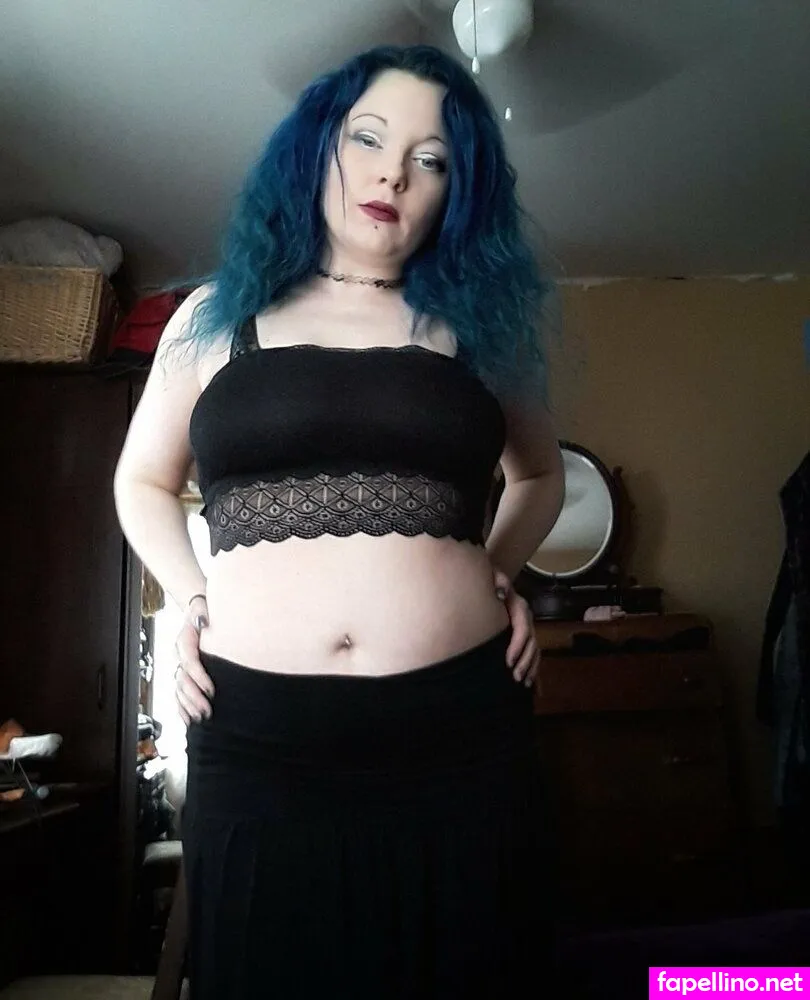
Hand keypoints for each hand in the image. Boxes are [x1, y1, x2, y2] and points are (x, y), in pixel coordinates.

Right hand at [174, 595, 214, 724]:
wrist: (198, 609)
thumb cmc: (204, 610)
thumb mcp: (204, 608)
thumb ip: (203, 614)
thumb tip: (203, 622)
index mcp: (184, 640)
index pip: (189, 662)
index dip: (199, 677)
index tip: (211, 690)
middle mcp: (179, 655)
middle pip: (182, 680)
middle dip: (194, 697)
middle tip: (207, 710)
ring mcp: (179, 664)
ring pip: (179, 689)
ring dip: (188, 705)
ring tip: (200, 718)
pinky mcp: (184, 672)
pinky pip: (178, 692)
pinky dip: (182, 707)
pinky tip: (187, 720)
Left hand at [493, 568, 539, 687]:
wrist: (493, 580)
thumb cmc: (490, 580)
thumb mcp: (493, 575)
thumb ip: (497, 581)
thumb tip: (501, 593)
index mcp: (520, 606)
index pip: (523, 628)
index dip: (518, 645)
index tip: (508, 661)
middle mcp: (526, 619)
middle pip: (532, 643)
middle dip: (525, 661)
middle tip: (515, 676)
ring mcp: (527, 628)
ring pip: (535, 651)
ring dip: (531, 668)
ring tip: (522, 683)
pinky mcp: (524, 636)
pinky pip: (533, 654)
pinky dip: (534, 669)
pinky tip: (531, 685)